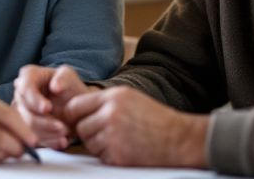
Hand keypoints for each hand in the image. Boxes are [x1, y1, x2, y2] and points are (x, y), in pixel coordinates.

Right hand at [13, 65, 92, 148]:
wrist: (76, 107)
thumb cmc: (70, 88)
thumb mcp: (70, 77)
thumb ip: (64, 77)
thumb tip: (55, 87)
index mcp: (28, 76)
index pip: (25, 88)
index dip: (34, 100)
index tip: (48, 108)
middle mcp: (20, 95)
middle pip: (25, 112)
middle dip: (44, 122)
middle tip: (62, 127)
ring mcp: (21, 113)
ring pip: (28, 129)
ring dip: (48, 134)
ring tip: (65, 135)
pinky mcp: (25, 129)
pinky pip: (33, 139)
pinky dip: (49, 142)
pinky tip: (62, 142)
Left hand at [64, 86, 208, 167]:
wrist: (179, 139)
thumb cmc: (156, 119)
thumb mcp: (130, 98)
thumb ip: (104, 102)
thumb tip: (76, 110)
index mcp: (114, 97)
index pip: (76, 105)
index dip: (74, 116)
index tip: (77, 121)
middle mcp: (111, 114)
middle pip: (81, 127)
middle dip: (89, 133)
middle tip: (106, 135)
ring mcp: (113, 135)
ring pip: (89, 144)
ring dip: (99, 146)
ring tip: (120, 141)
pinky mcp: (118, 155)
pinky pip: (101, 157)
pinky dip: (109, 157)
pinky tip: (126, 150)